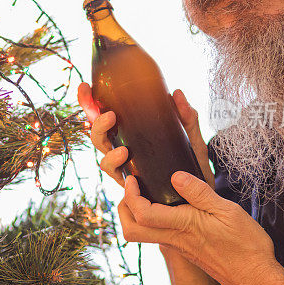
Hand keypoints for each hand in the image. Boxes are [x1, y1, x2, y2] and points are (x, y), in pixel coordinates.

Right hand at [77, 83, 214, 189]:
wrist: (198, 197)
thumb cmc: (190, 165)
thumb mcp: (191, 137)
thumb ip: (186, 116)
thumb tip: (175, 92)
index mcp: (130, 133)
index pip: (104, 115)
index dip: (90, 102)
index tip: (85, 87)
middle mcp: (122, 148)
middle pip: (97, 135)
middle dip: (96, 123)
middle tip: (109, 115)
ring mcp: (125, 167)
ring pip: (103, 156)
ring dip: (108, 151)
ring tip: (124, 150)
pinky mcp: (131, 185)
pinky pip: (115, 176)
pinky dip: (117, 168)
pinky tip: (127, 166)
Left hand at [118, 172, 281, 284]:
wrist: (255, 279)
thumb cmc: (246, 246)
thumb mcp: (227, 211)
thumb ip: (200, 193)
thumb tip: (175, 176)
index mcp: (182, 226)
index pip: (142, 214)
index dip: (131, 195)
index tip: (133, 178)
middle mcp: (174, 239)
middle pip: (131, 231)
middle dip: (123, 209)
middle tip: (131, 188)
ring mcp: (177, 247)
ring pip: (142, 235)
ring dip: (134, 215)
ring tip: (144, 192)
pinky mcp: (184, 250)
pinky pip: (157, 236)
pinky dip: (150, 220)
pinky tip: (165, 205)